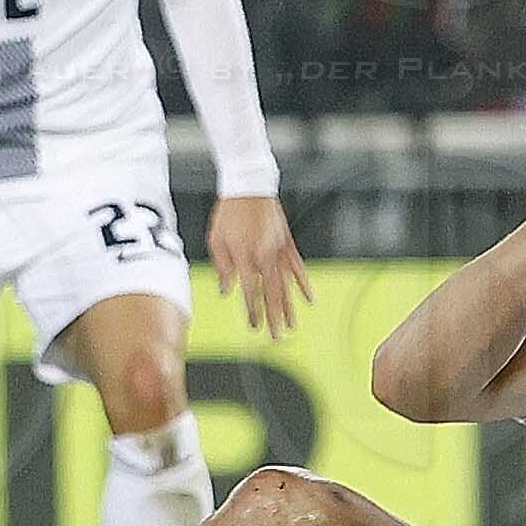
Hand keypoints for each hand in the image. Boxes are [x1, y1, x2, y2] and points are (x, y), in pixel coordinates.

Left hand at [207, 193, 309, 335]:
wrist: (248, 188)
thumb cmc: (228, 213)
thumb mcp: (216, 240)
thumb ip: (223, 267)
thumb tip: (226, 291)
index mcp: (244, 257)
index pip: (250, 292)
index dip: (253, 311)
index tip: (254, 326)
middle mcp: (264, 257)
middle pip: (271, 294)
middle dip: (273, 317)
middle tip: (276, 337)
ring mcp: (278, 251)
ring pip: (286, 285)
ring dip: (288, 307)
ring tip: (291, 327)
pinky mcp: (287, 244)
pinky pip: (298, 268)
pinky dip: (304, 284)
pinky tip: (309, 299)